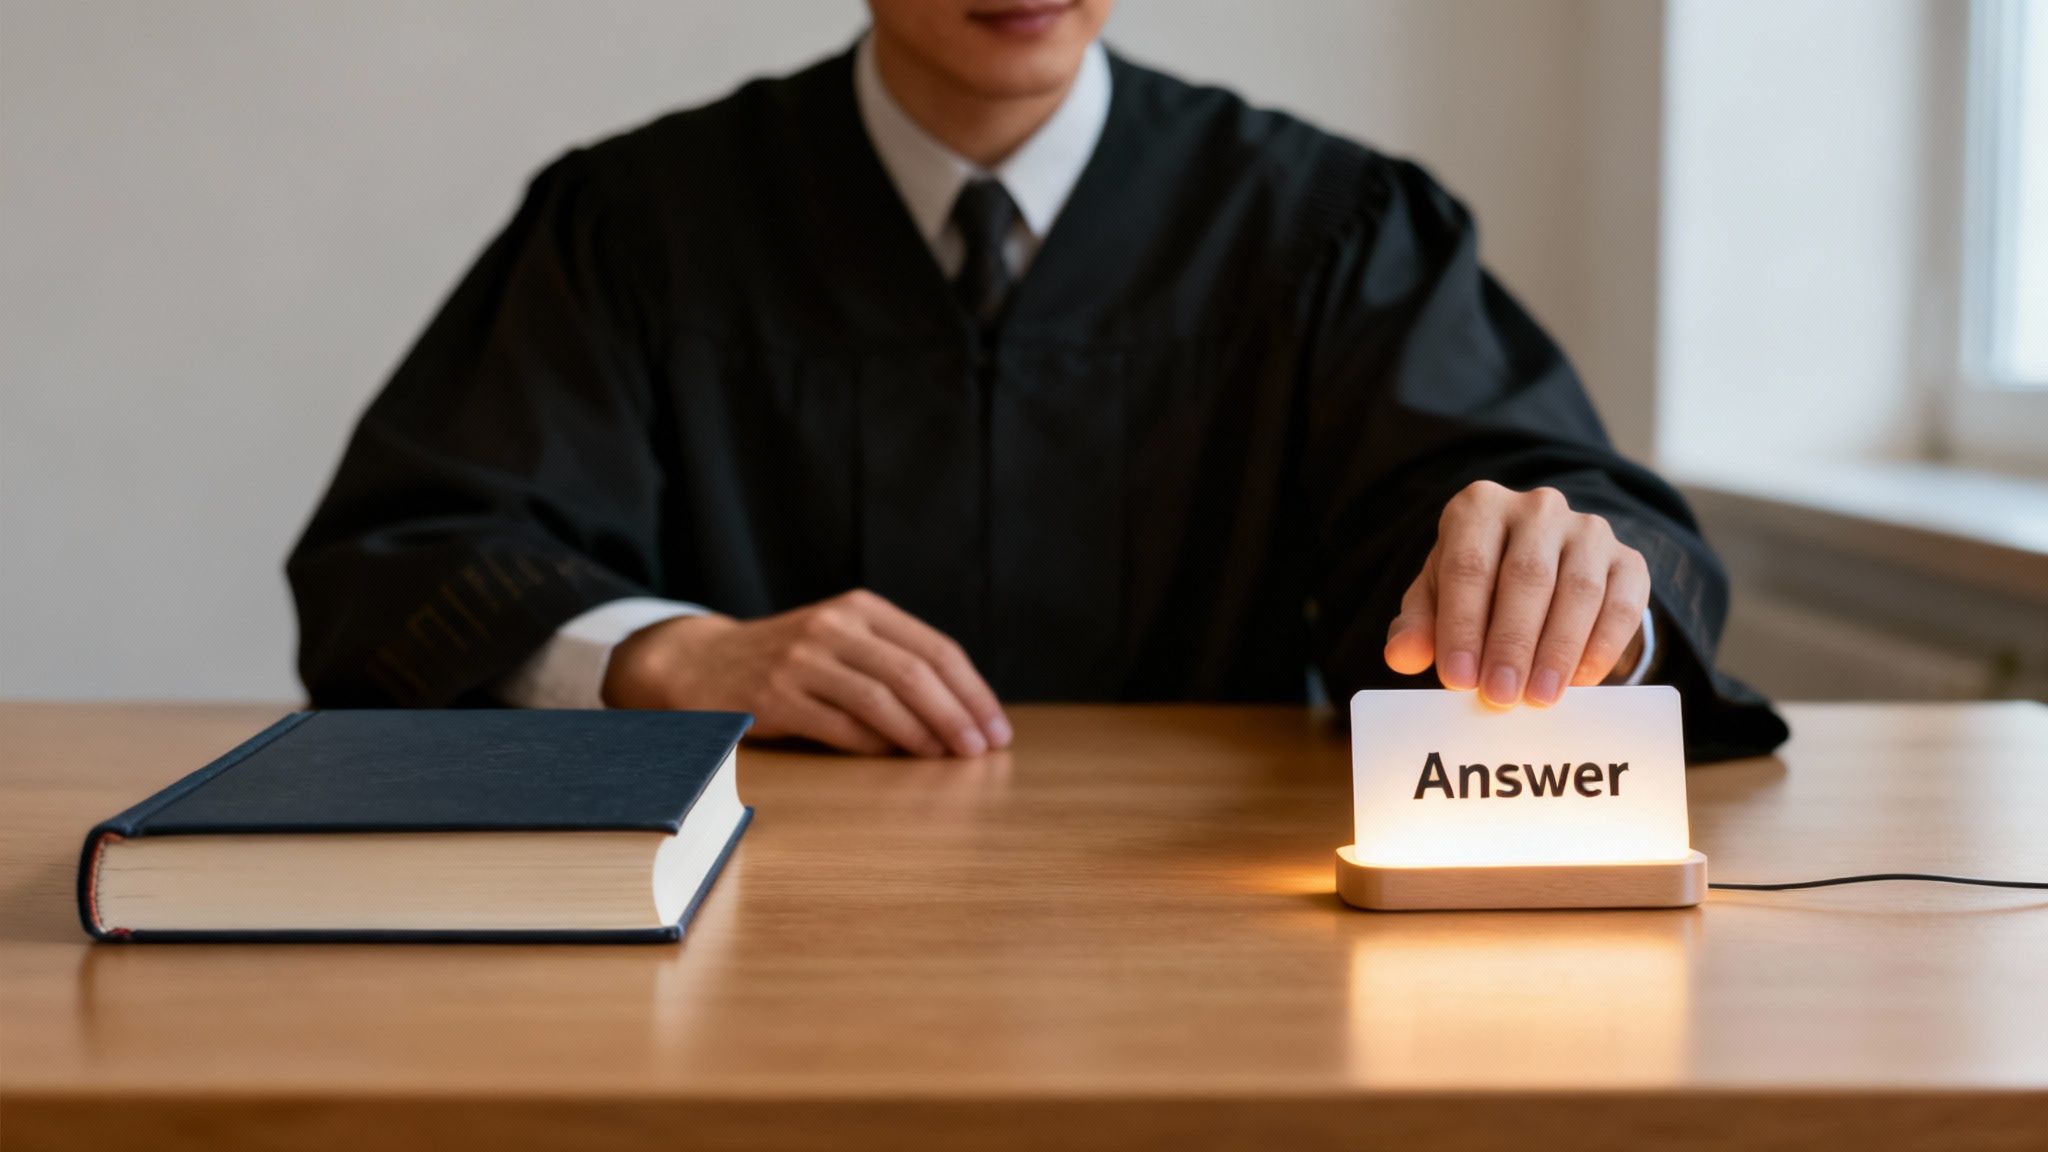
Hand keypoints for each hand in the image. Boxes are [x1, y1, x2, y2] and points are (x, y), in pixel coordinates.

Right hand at [602, 589, 1010, 756]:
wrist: (702, 663)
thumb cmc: (790, 660)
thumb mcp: (843, 641)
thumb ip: (895, 664)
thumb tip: (966, 716)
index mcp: (861, 608)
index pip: (935, 648)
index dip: (973, 691)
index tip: (997, 729)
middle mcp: (833, 626)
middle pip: (913, 672)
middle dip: (957, 715)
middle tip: (982, 751)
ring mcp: (800, 660)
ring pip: (879, 699)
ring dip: (921, 735)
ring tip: (949, 759)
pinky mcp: (774, 697)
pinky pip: (837, 726)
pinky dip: (873, 747)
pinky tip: (895, 763)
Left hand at [1383, 481, 1648, 707]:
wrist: (1543, 571)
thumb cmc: (1477, 588)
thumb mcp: (1438, 599)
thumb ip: (1417, 625)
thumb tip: (1401, 655)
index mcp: (1479, 507)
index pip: (1468, 566)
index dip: (1462, 626)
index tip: (1457, 680)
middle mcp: (1537, 508)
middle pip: (1526, 577)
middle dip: (1511, 643)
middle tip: (1499, 697)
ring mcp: (1589, 531)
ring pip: (1578, 589)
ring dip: (1557, 650)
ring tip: (1537, 699)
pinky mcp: (1629, 561)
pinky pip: (1622, 604)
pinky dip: (1601, 647)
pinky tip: (1580, 683)